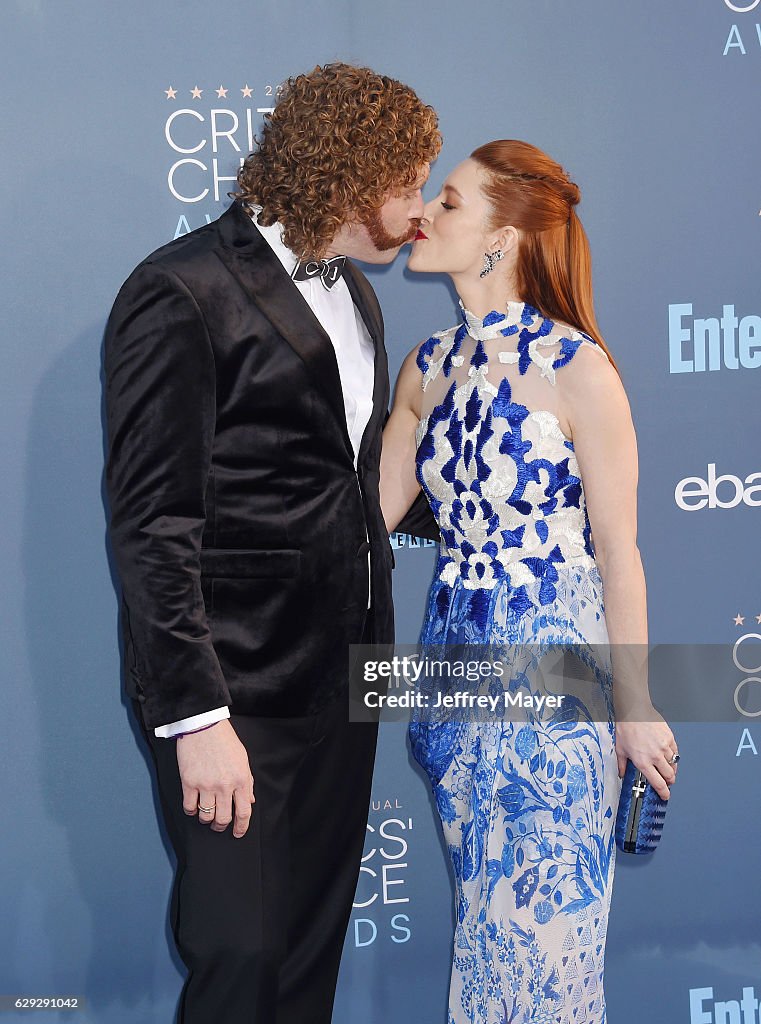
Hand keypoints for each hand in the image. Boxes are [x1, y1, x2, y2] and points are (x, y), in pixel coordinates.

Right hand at [176, 720, 254, 837]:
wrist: (203, 725)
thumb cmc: (224, 740)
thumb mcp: (243, 759)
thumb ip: (247, 782)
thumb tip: (250, 800)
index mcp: (241, 779)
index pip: (244, 812)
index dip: (241, 827)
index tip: (237, 833)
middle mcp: (224, 785)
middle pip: (224, 818)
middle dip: (222, 826)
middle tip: (220, 825)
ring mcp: (205, 785)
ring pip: (206, 816)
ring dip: (206, 820)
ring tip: (206, 815)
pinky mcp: (189, 782)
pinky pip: (189, 807)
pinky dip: (192, 811)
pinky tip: (194, 807)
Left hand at [615, 709, 677, 800]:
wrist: (634, 711)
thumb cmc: (626, 727)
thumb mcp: (619, 748)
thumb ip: (621, 764)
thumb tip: (621, 774)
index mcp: (643, 761)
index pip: (658, 783)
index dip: (664, 792)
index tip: (665, 795)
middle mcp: (655, 756)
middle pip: (669, 776)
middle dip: (669, 782)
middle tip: (667, 782)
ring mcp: (664, 747)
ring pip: (674, 764)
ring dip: (671, 769)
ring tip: (667, 768)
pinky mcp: (669, 737)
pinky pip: (675, 751)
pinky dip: (673, 756)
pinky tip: (669, 755)